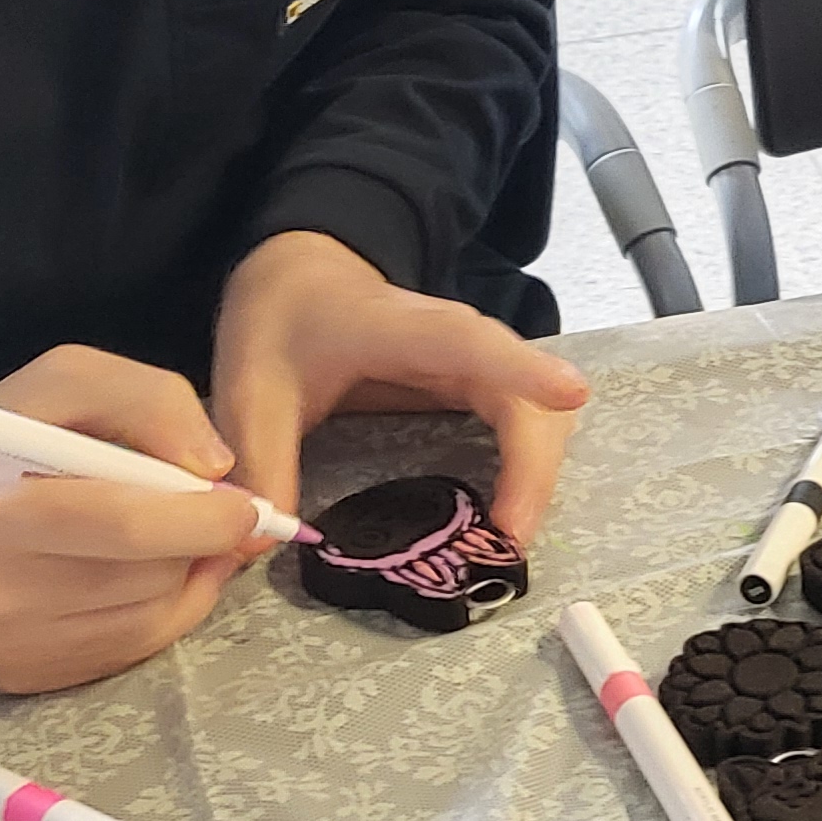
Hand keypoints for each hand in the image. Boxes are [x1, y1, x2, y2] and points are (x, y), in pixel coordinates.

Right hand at [0, 344, 270, 693]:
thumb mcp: (58, 382)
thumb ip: (145, 402)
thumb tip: (216, 467)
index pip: (124, 527)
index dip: (202, 519)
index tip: (247, 503)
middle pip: (146, 577)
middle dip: (200, 543)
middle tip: (217, 513)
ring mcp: (3, 648)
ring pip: (148, 620)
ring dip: (185, 577)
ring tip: (171, 536)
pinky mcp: (16, 680)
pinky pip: (125, 653)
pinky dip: (158, 611)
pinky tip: (145, 573)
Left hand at [211, 231, 589, 547]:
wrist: (304, 278)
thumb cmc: (284, 322)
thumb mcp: (250, 387)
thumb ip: (259, 460)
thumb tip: (261, 542)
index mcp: (399, 329)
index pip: (470, 343)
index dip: (522, 368)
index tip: (571, 393)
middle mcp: (457, 342)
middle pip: (523, 395)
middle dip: (532, 464)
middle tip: (507, 540)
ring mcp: (476, 364)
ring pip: (537, 414)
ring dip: (537, 473)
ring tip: (506, 539)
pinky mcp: (479, 386)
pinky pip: (524, 427)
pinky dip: (527, 471)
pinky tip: (503, 517)